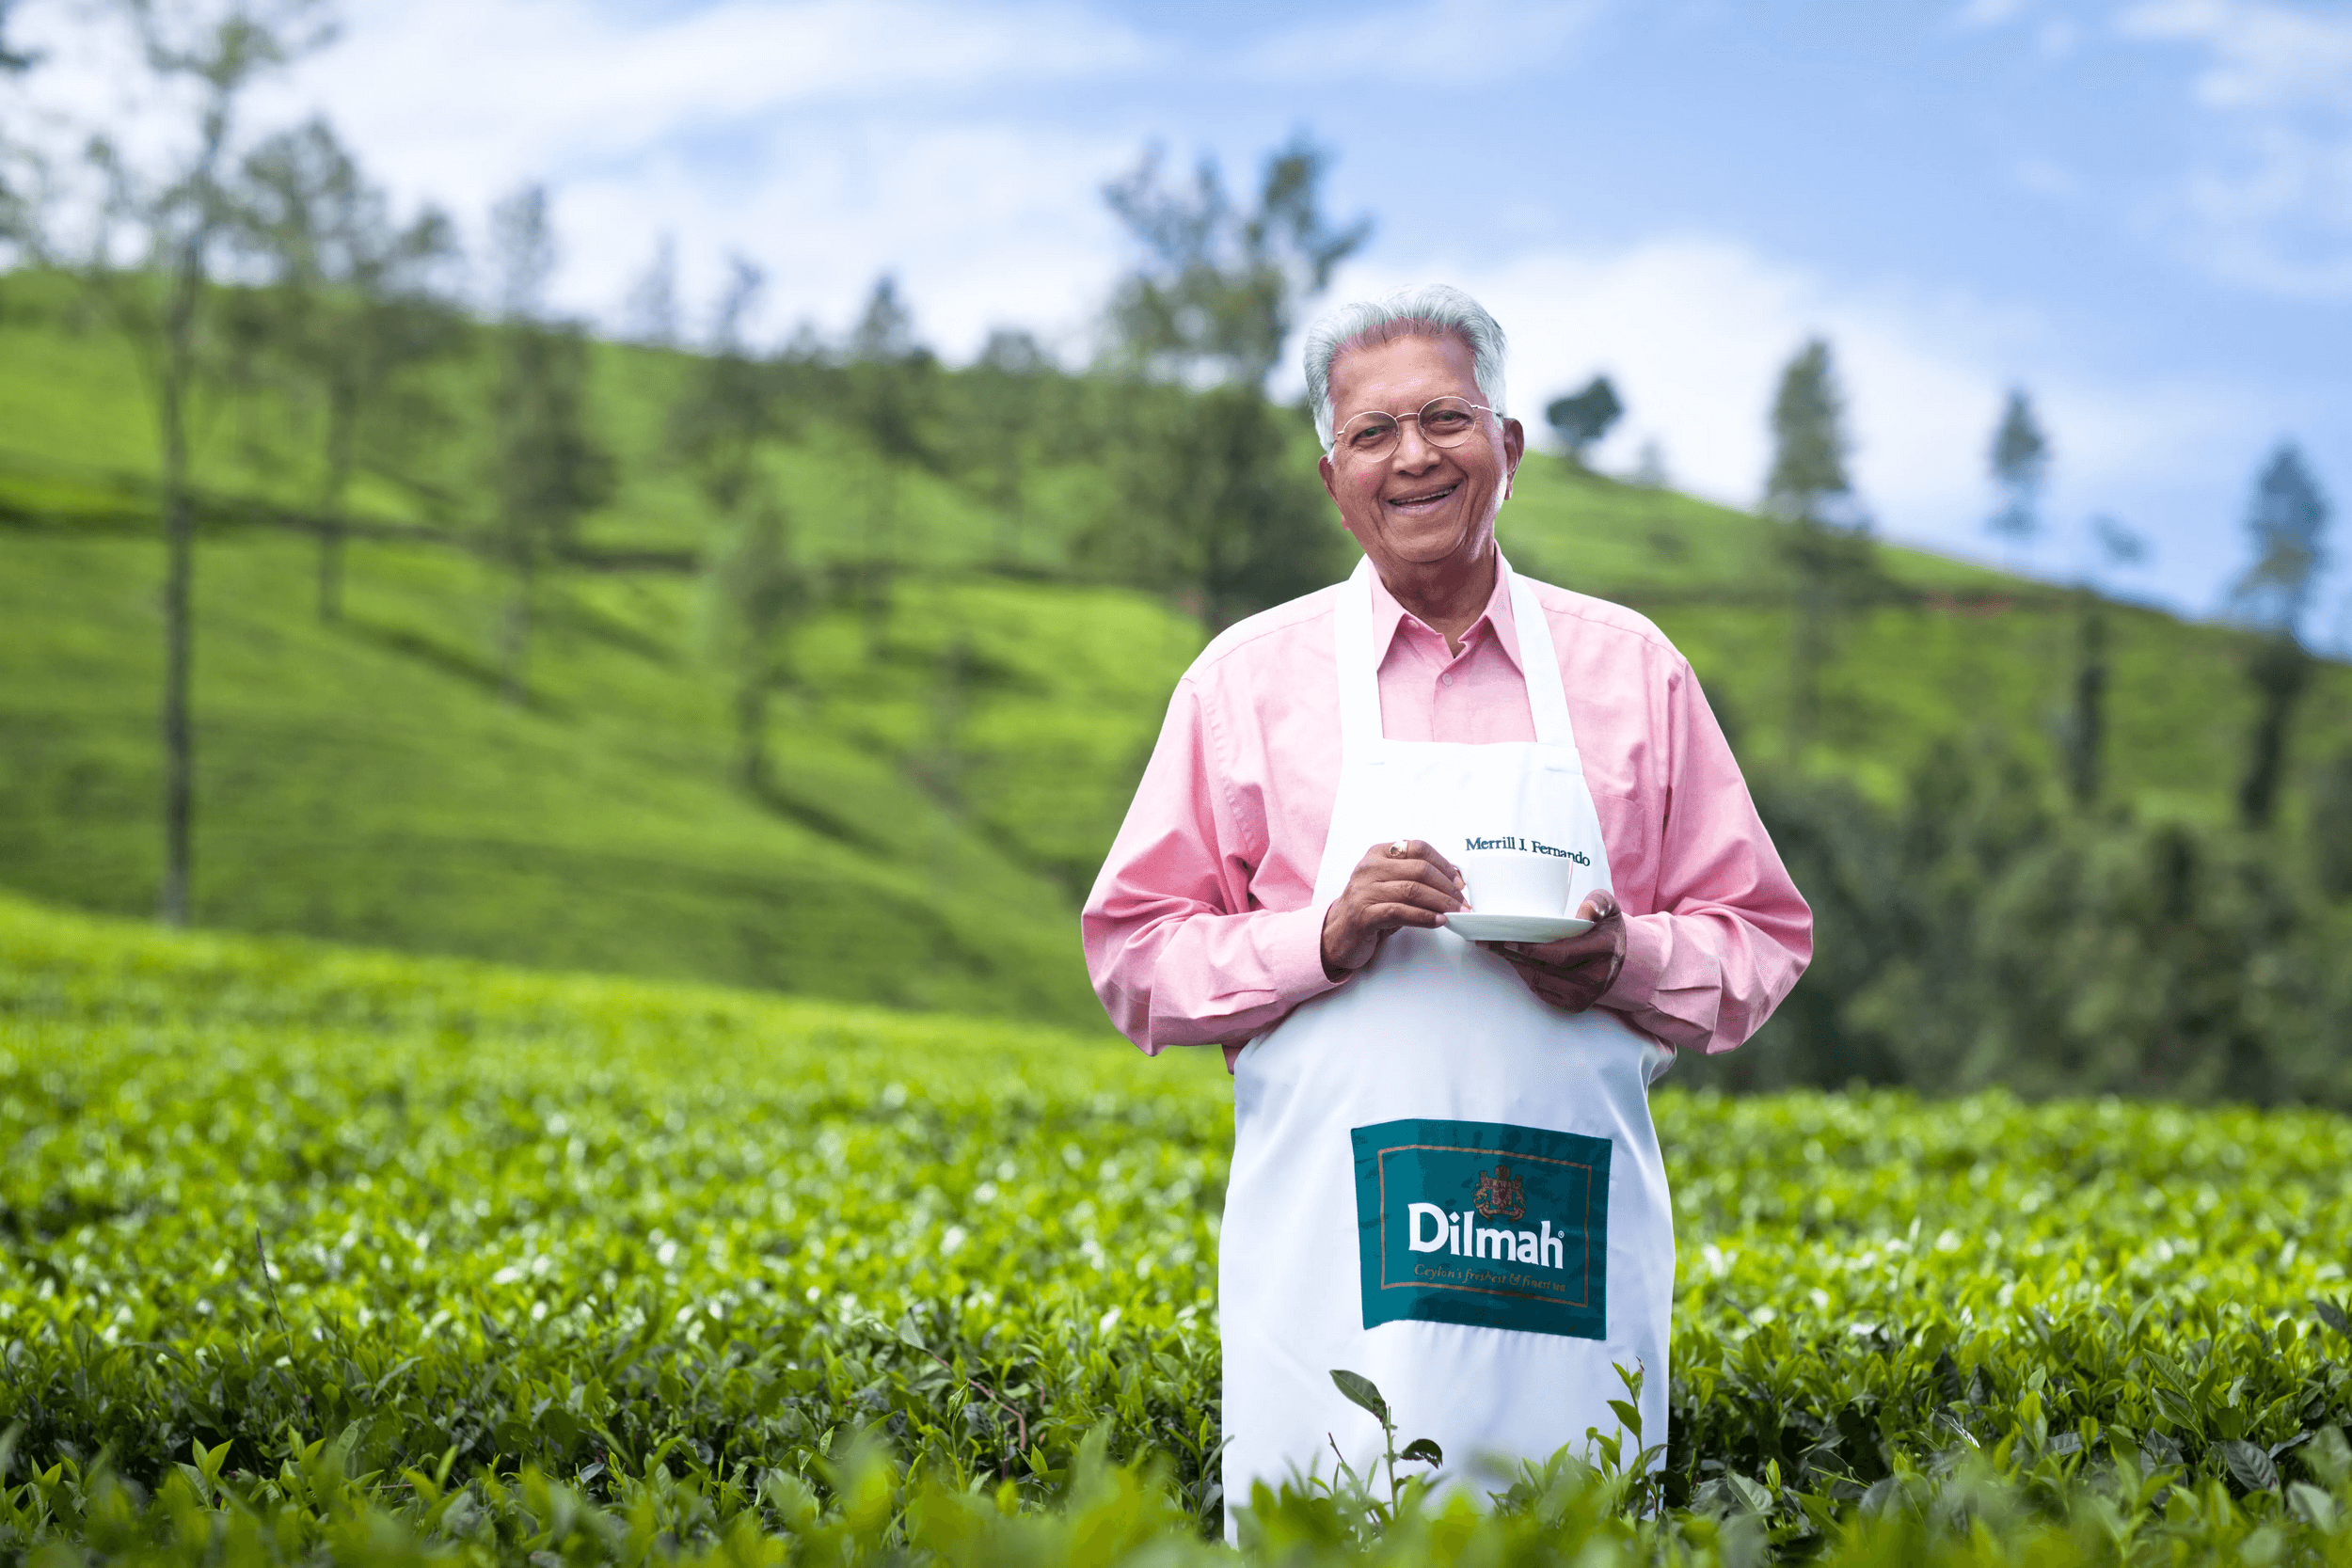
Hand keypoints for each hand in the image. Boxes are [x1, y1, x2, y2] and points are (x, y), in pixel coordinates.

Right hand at [1321, 839, 1466, 978]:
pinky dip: (1424, 917)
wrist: (1337, 934)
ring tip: (1455, 913)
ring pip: (1412, 890)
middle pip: (1419, 869)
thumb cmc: (1369, 908)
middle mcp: (1369, 868)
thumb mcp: (1391, 884)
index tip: (1459, 881)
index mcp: (1378, 854)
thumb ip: (1415, 876)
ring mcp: (1364, 891)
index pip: (1418, 848)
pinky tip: (1437, 921)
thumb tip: (1454, 877)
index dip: (1444, 864)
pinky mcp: (1363, 915)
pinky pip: (1401, 912)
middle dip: (1447, 887)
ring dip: (1440, 903)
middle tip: (1462, 902)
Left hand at [1480, 890, 1625, 1013]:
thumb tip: (1586, 910)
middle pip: (1544, 969)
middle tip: (1489, 942)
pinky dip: (1525, 976)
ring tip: (1497, 949)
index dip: (1531, 949)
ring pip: (1539, 981)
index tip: (1508, 939)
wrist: (1617, 955)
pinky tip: (1515, 961)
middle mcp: (1596, 978)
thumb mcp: (1608, 907)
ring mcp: (1586, 995)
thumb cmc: (1604, 926)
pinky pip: (1542, 991)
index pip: (1561, 954)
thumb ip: (1599, 902)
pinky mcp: (1575, 1004)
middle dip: (1513, 955)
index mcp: (1604, 950)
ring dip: (1515, 965)